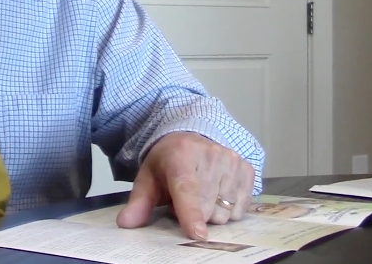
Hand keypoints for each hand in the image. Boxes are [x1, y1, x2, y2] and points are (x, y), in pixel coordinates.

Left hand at [115, 132, 254, 238]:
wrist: (190, 137)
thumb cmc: (167, 162)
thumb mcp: (148, 178)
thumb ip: (138, 202)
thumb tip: (125, 223)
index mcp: (180, 156)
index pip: (187, 188)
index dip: (191, 212)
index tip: (197, 233)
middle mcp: (210, 155)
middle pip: (207, 207)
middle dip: (195, 215)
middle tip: (185, 201)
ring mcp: (231, 160)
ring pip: (226, 212)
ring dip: (213, 213)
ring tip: (202, 195)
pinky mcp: (246, 168)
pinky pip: (241, 208)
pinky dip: (229, 209)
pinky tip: (218, 194)